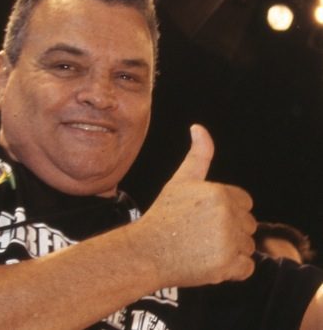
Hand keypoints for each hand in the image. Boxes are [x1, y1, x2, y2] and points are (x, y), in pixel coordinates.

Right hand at [134, 124, 255, 287]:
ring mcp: (228, 242)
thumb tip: (199, 127)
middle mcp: (227, 215)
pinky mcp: (227, 265)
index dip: (226, 210)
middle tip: (199, 233)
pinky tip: (208, 261)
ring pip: (247, 247)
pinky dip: (231, 269)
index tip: (203, 216)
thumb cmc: (164, 215)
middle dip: (229, 231)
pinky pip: (246, 268)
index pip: (244, 203)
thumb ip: (199, 155)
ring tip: (201, 247)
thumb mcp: (180, 181)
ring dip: (230, 250)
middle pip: (248, 225)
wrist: (147, 250)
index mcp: (220, 192)